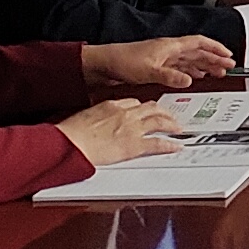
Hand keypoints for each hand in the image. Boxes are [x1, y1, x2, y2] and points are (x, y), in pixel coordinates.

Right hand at [60, 99, 183, 165]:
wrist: (71, 142)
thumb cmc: (71, 133)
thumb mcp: (83, 117)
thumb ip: (95, 118)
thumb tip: (93, 124)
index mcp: (111, 105)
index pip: (134, 102)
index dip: (143, 106)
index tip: (146, 109)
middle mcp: (125, 113)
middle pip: (150, 108)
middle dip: (162, 112)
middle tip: (168, 116)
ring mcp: (132, 128)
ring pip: (158, 122)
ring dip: (171, 125)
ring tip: (177, 128)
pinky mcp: (134, 145)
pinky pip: (157, 143)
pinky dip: (169, 145)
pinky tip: (175, 146)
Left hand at [86, 32, 233, 90]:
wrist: (105, 65)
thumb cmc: (123, 61)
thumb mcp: (149, 71)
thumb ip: (170, 76)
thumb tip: (189, 80)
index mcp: (170, 46)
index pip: (199, 43)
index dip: (215, 48)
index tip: (228, 54)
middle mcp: (169, 50)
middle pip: (198, 52)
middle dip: (214, 58)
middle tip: (228, 66)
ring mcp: (164, 58)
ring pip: (191, 60)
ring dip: (205, 65)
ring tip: (217, 72)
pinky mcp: (158, 66)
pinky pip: (181, 67)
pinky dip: (191, 72)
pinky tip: (195, 77)